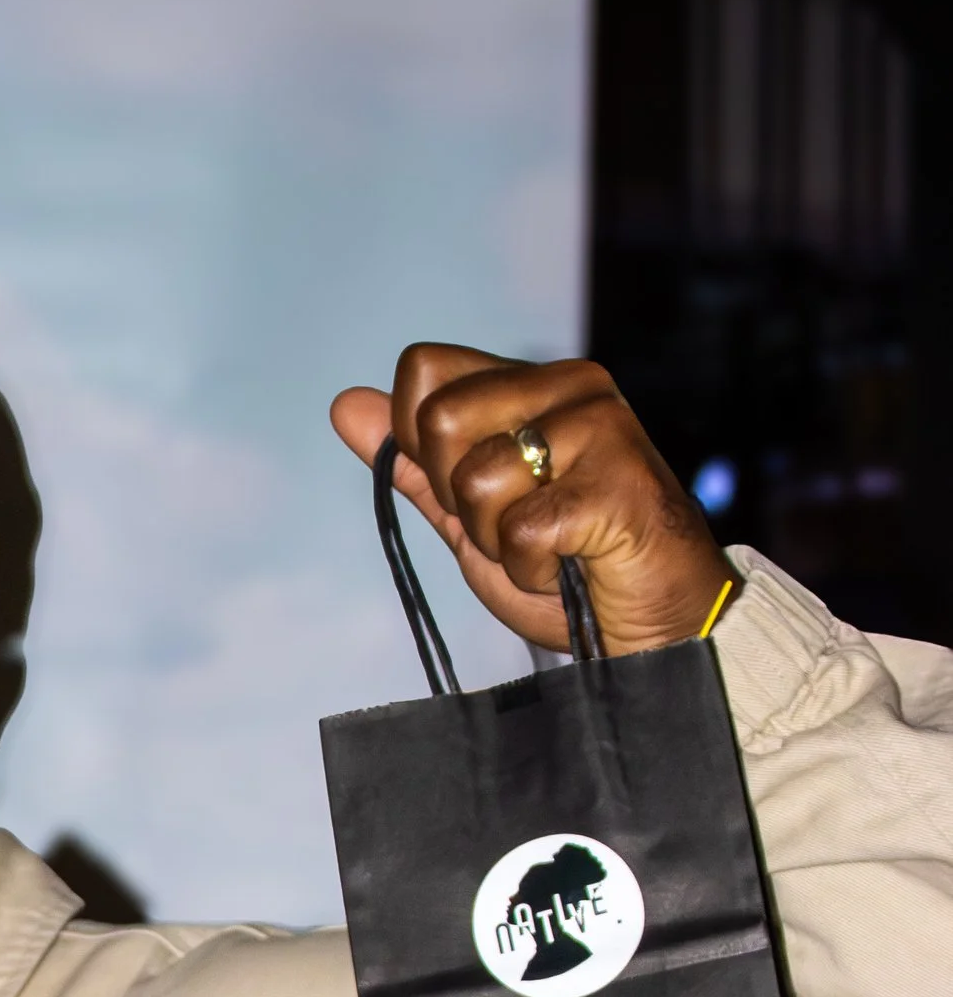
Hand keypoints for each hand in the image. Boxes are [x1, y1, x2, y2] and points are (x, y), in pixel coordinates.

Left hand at [331, 348, 729, 657]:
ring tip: (549, 547)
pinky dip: (533, 569)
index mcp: (529, 384)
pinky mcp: (618, 483)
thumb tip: (345, 405)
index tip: (467, 489)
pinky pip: (521, 530)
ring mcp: (600, 428)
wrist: (651, 624)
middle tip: (514, 524)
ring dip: (499, 540)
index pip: (423, 372)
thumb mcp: (471, 517)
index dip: (421, 444)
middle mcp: (568, 386)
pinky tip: (572, 565)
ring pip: (475, 480)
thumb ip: (413, 463)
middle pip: (438, 420)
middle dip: (458, 499)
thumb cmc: (565, 570)